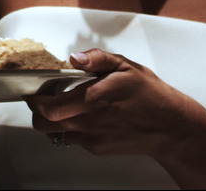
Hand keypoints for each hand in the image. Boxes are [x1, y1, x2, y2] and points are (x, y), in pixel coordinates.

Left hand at [25, 49, 203, 158]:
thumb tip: (74, 57)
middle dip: (37, 109)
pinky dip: (69, 128)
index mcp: (95, 98)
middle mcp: (90, 121)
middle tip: (43, 96)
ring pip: (54, 132)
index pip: (49, 106)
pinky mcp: (97, 148)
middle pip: (44, 123)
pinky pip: (72, 139)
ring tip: (62, 105)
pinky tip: (83, 116)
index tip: (35, 87)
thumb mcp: (126, 66)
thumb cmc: (149, 94)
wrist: (170, 128)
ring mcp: (92, 138)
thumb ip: (97, 59)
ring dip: (51, 119)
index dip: (35, 97)